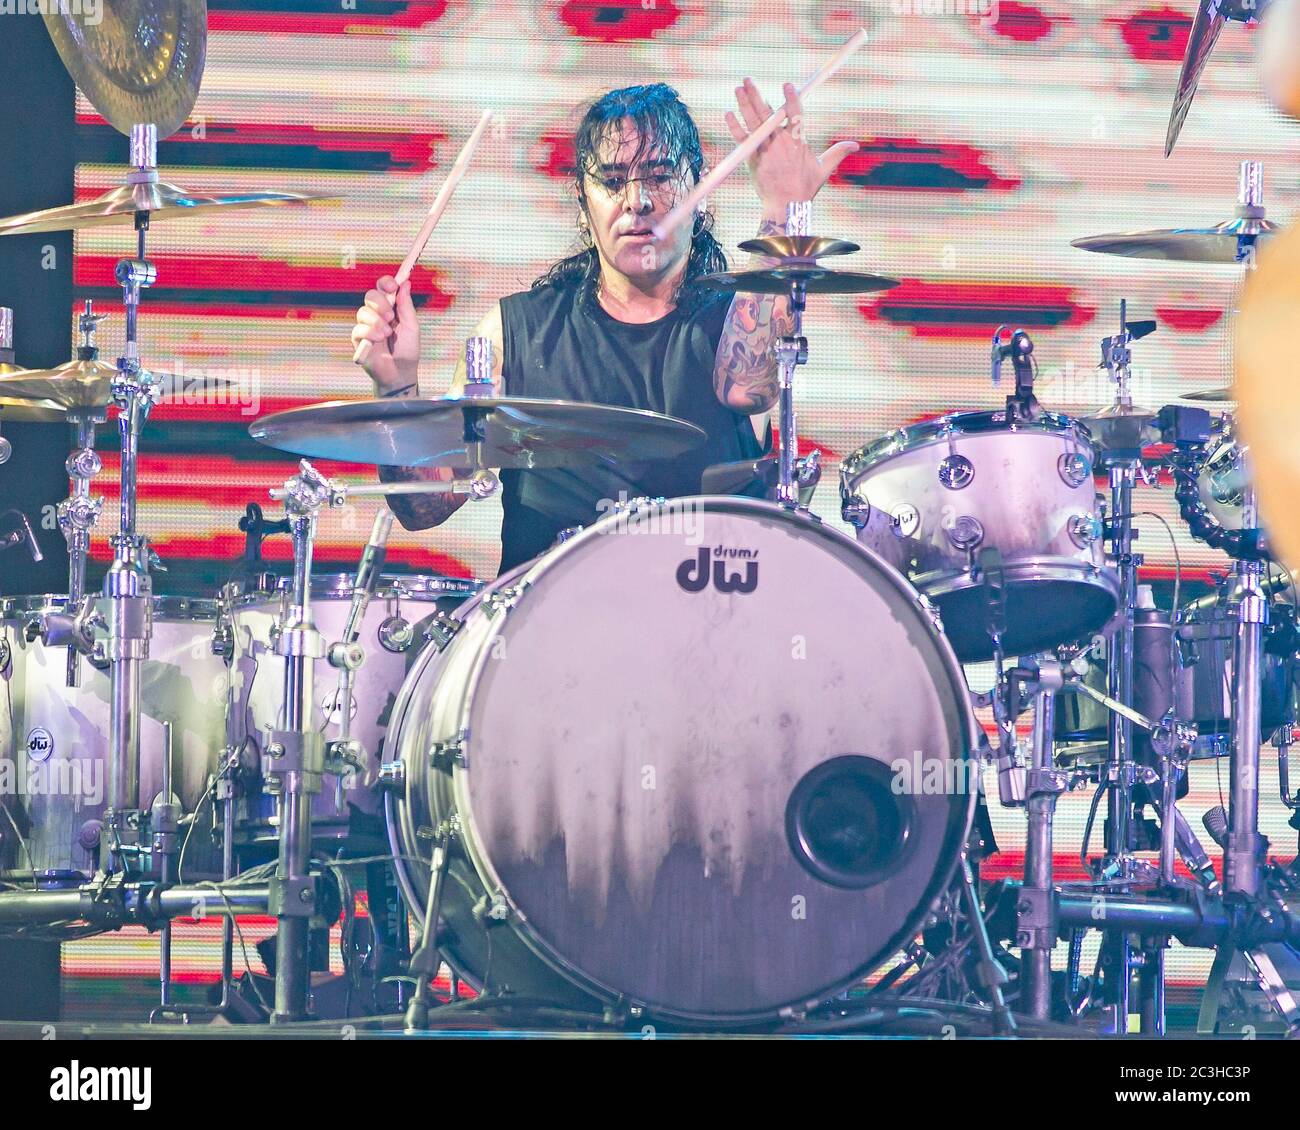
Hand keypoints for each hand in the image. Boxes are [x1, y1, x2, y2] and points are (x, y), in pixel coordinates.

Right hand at [351, 276, 419, 389]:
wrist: (400, 372)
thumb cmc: (408, 350)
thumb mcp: (411, 326)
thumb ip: (406, 305)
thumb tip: (406, 282)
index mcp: (391, 308)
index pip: (383, 288)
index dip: (386, 283)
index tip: (392, 286)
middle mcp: (376, 314)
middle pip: (371, 295)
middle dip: (380, 303)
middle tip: (390, 316)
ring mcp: (366, 325)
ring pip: (363, 311)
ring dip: (377, 322)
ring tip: (387, 334)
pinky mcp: (358, 339)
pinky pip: (358, 328)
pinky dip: (370, 332)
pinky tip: (379, 340)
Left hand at [724, 78, 858, 223]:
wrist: (785, 205)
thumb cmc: (804, 187)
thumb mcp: (824, 169)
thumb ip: (837, 153)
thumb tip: (855, 145)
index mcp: (798, 142)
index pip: (795, 114)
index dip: (791, 98)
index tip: (787, 84)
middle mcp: (781, 143)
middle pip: (768, 113)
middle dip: (757, 94)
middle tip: (748, 80)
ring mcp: (765, 150)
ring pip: (754, 122)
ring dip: (745, 104)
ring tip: (738, 88)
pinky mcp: (753, 159)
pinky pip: (743, 140)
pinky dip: (735, 127)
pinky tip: (729, 113)